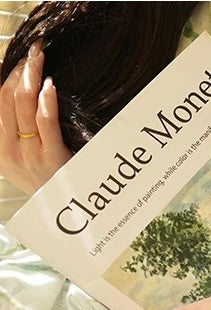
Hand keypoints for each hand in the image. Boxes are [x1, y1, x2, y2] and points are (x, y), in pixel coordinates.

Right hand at [0, 42, 71, 194]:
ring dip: (31, 75)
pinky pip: (45, 122)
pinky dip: (46, 100)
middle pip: (6, 96)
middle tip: (33, 52)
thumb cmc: (48, 186)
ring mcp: (29, 154)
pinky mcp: (51, 158)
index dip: (3, 75)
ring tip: (40, 59)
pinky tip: (49, 86)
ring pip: (22, 103)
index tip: (14, 58)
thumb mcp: (22, 163)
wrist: (64, 217)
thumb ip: (13, 133)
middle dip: (19, 69)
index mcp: (0, 149)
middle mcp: (9, 150)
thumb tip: (16, 95)